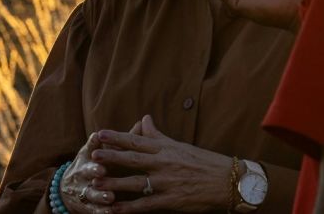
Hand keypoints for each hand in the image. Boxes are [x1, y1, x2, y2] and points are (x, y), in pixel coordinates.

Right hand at [59, 132, 115, 212]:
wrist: (68, 189)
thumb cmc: (91, 164)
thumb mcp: (100, 151)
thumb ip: (121, 140)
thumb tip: (142, 122)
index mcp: (88, 157)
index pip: (91, 151)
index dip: (96, 149)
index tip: (102, 142)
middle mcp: (83, 173)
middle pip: (87, 171)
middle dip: (94, 170)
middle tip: (102, 171)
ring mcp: (84, 190)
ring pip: (91, 193)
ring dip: (100, 195)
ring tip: (110, 197)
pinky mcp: (87, 207)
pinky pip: (94, 210)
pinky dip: (101, 212)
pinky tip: (110, 213)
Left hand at [90, 115, 234, 211]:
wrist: (230, 182)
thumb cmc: (205, 162)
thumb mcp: (180, 145)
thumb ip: (158, 135)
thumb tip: (144, 118)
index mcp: (166, 149)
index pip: (137, 140)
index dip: (117, 137)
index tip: (100, 134)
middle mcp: (165, 163)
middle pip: (133, 159)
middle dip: (112, 157)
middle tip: (93, 155)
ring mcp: (168, 182)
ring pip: (136, 182)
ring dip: (115, 183)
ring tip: (97, 182)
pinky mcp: (173, 201)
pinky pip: (147, 205)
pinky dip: (130, 208)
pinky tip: (116, 209)